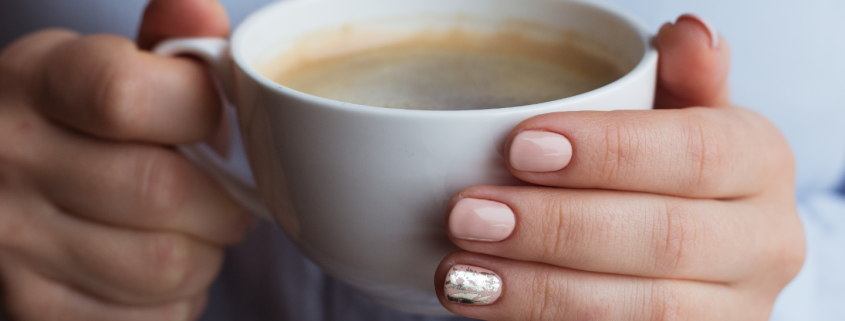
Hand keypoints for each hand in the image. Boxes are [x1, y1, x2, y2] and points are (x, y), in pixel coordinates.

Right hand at [0, 0, 246, 319]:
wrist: (4, 186)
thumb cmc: (78, 124)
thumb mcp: (108, 67)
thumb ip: (167, 43)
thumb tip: (202, 13)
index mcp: (37, 84)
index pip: (126, 96)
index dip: (199, 111)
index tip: (212, 120)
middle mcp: (11, 161)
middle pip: (162, 191)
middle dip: (221, 199)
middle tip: (223, 194)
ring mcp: (16, 242)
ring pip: (165, 264)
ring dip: (205, 252)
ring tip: (190, 231)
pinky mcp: (38, 307)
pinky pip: (152, 316)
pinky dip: (179, 298)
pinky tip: (157, 268)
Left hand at [437, 15, 804, 319]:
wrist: (700, 254)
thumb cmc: (672, 168)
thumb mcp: (681, 113)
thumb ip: (684, 78)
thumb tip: (688, 33)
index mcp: (761, 163)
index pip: (696, 152)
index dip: (608, 151)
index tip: (520, 147)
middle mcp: (764, 242)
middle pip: (664, 239)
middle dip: (556, 227)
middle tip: (468, 214)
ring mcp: (734, 311)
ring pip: (643, 310)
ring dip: (540, 291)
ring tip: (462, 271)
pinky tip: (489, 307)